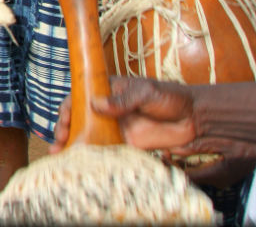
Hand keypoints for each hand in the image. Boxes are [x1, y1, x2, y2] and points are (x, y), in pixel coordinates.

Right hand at [51, 76, 196, 154]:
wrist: (196, 119)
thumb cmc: (172, 98)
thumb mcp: (147, 92)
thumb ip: (123, 99)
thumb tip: (97, 104)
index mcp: (109, 91)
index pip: (81, 97)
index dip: (69, 108)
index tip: (66, 120)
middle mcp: (108, 110)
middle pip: (79, 118)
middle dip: (65, 129)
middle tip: (59, 141)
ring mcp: (115, 128)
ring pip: (87, 136)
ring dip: (72, 145)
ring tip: (59, 155)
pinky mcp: (125, 145)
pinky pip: (104, 151)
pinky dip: (91, 157)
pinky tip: (81, 164)